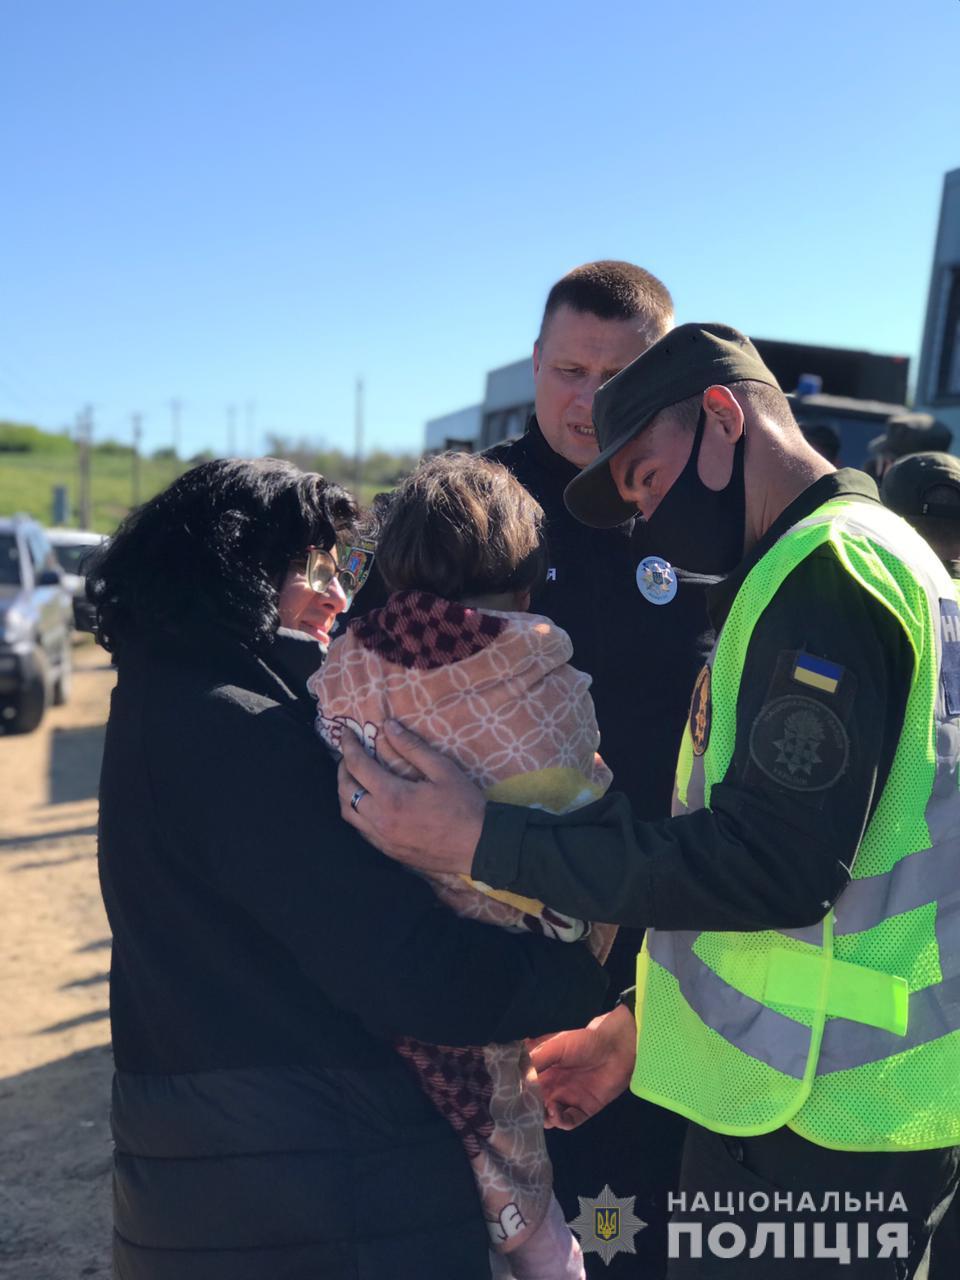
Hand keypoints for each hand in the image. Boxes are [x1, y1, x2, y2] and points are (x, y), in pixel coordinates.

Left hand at [337, 720, 485, 876]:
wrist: (479, 846)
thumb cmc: (464, 806)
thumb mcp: (442, 770)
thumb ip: (412, 747)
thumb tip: (388, 727)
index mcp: (392, 797)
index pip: (357, 766)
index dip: (349, 746)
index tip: (346, 733)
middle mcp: (380, 820)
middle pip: (345, 791)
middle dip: (343, 769)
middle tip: (350, 754)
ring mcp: (382, 839)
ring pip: (348, 814)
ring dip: (346, 792)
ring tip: (355, 778)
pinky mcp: (389, 852)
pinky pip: (361, 830)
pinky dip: (357, 812)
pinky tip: (369, 803)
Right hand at [530, 1004, 635, 1129]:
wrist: (616, 1048)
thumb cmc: (585, 1042)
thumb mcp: (557, 1045)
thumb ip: (537, 1059)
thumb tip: (518, 1075)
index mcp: (545, 1070)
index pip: (526, 1086)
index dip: (518, 1092)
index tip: (509, 1096)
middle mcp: (554, 1087)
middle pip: (536, 1103)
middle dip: (529, 1108)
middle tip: (524, 1109)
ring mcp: (568, 1099)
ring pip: (549, 1115)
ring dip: (543, 1117)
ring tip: (542, 1111)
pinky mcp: (584, 1109)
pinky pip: (569, 1121)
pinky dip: (560, 1122)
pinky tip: (555, 1114)